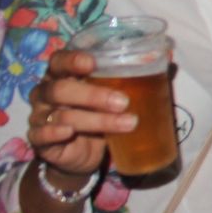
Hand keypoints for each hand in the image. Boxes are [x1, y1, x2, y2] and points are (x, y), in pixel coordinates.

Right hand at [26, 48, 134, 186]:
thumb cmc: (100, 113)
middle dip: (93, 95)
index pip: (59, 60)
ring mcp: (40, 115)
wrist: (83, 152)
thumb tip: (171, 62)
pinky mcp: (39, 140)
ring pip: (62, 115)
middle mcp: (47, 92)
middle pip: (60, 88)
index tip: (93, 64)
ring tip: (126, 123)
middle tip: (123, 102)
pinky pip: (41, 134)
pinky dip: (54, 132)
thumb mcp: (114, 94)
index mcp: (62, 74)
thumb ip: (136, 76)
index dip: (73, 60)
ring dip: (95, 120)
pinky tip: (68, 132)